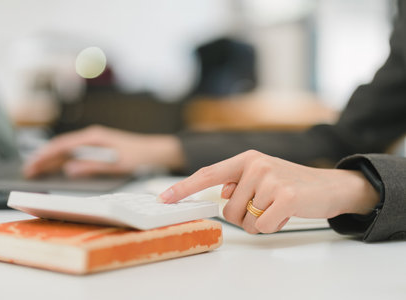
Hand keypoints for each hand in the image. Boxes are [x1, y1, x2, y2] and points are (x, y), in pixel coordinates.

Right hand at [23, 125, 184, 177]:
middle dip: (43, 158)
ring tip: (35, 170)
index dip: (46, 155)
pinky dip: (62, 161)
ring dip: (51, 160)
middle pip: (62, 147)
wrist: (154, 152)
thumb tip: (70, 169)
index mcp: (93, 138)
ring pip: (66, 151)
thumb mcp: (115, 164)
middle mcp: (91, 138)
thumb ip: (91, 166)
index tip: (33, 164)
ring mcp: (94, 143)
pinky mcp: (97, 150)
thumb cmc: (138, 155)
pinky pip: (75, 154)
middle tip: (27, 170)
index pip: (63, 145)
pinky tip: (55, 167)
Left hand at [158, 150, 379, 233]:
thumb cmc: (290, 183)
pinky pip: (262, 227)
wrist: (329, 186)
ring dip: (259, 222)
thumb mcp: (262, 175)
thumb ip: (237, 182)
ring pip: (245, 221)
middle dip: (244, 216)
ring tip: (276, 208)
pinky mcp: (286, 197)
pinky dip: (272, 227)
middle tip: (264, 206)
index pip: (208, 174)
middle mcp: (256, 165)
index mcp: (247, 159)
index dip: (185, 188)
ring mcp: (271, 180)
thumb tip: (222, 193)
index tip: (165, 199)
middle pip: (228, 209)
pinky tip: (285, 214)